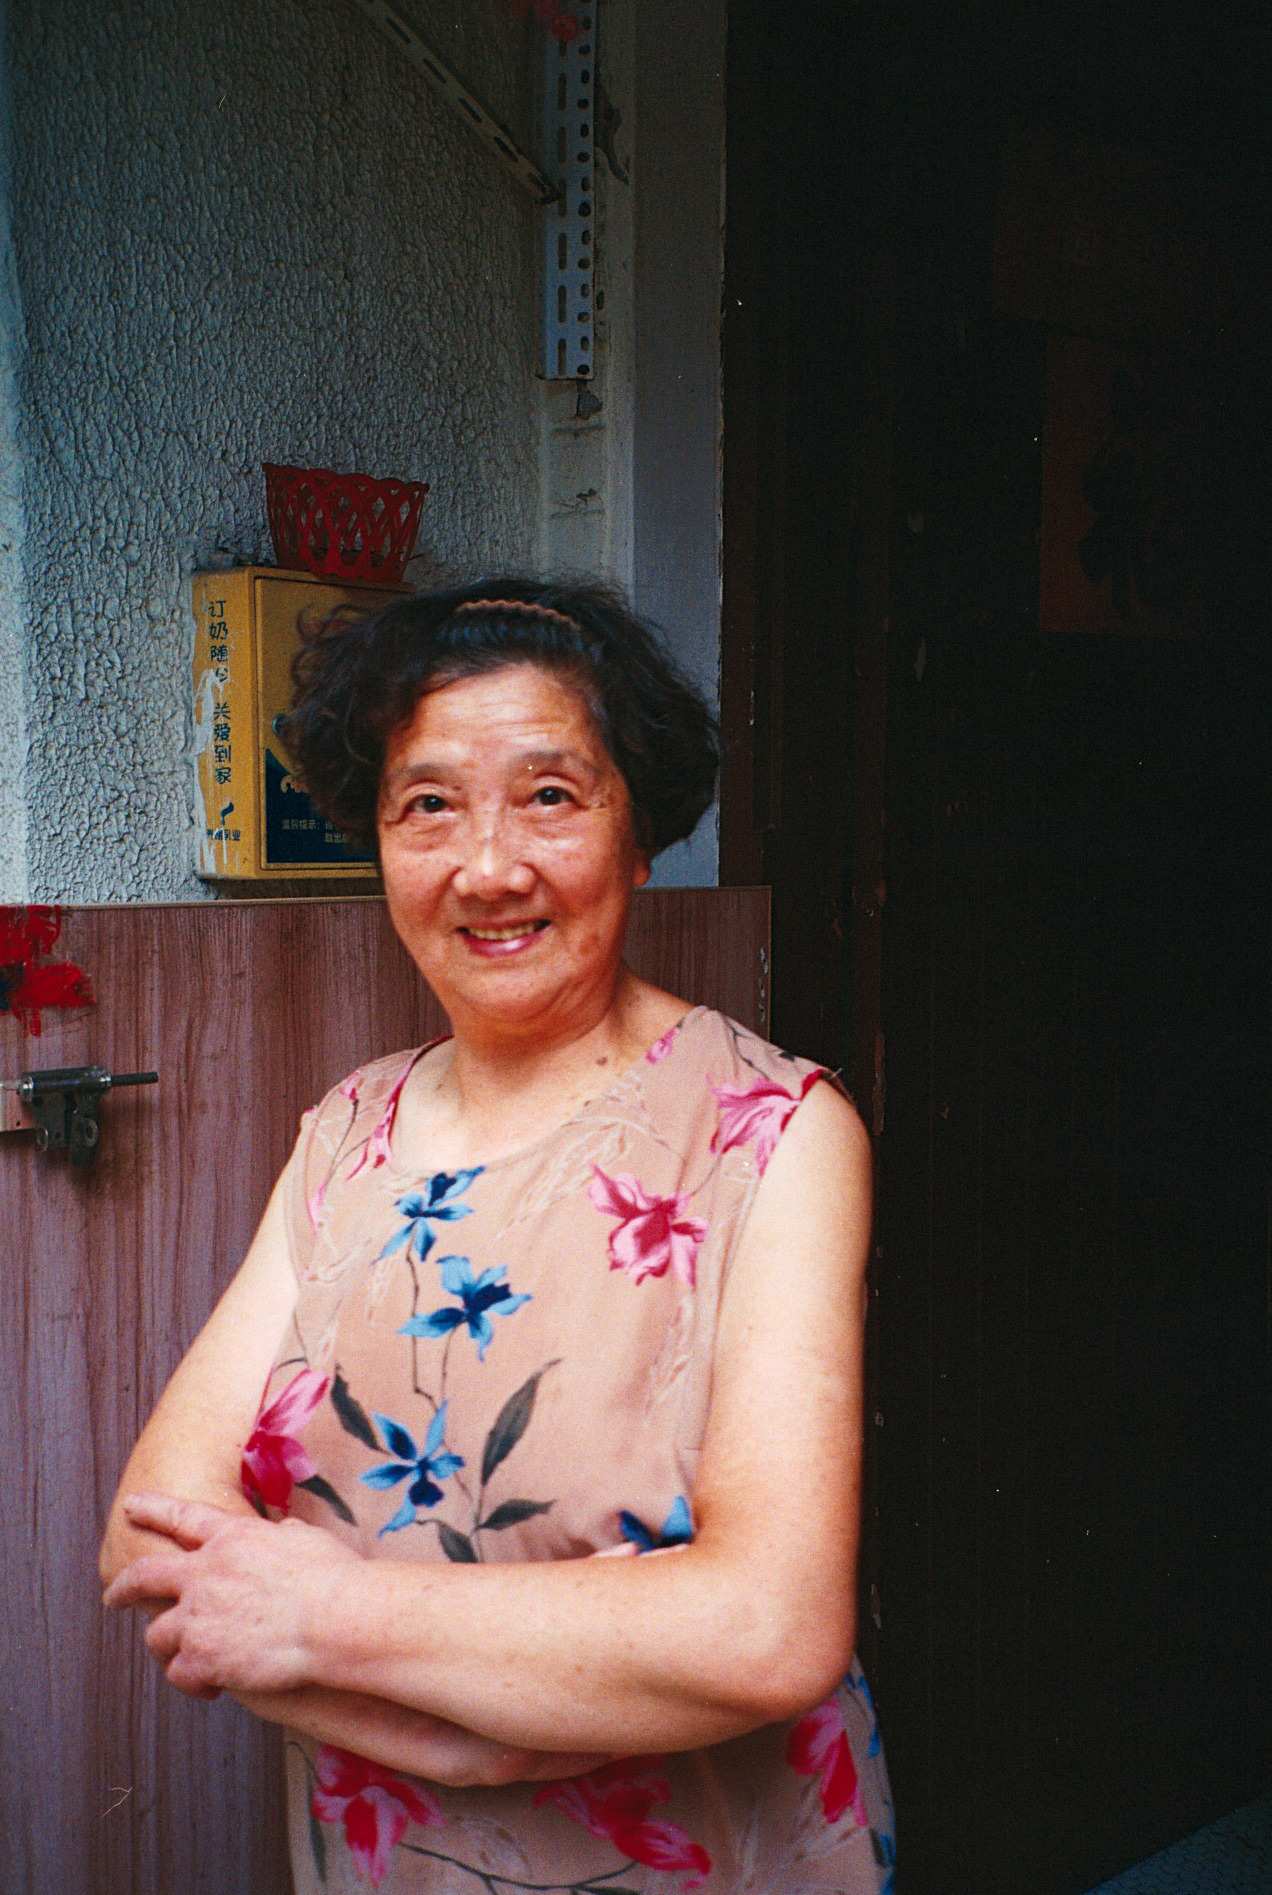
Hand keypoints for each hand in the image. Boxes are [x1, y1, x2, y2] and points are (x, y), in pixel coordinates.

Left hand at [103, 1492, 358, 1699]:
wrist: (335, 1617)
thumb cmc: (334, 1577)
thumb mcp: (306, 1539)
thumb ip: (284, 1535)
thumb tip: (284, 1532)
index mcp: (233, 1538)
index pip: (182, 1517)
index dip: (153, 1509)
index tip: (130, 1507)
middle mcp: (206, 1573)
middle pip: (146, 1574)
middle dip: (125, 1587)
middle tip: (115, 1596)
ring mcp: (199, 1616)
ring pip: (158, 1634)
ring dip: (168, 1648)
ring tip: (183, 1660)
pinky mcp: (203, 1657)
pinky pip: (179, 1674)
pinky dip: (193, 1682)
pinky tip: (212, 1687)